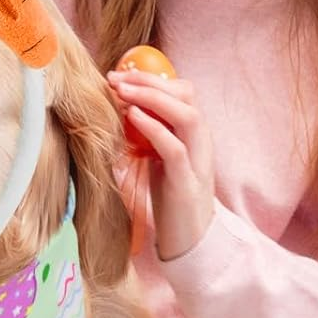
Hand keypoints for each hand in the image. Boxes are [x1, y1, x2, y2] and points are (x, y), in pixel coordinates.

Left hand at [107, 69, 214, 261]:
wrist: (191, 242)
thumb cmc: (171, 199)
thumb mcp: (160, 159)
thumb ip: (151, 134)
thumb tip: (121, 108)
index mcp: (195, 134)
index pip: (183, 91)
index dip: (152, 78)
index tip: (119, 75)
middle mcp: (201, 142)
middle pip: (186, 96)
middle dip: (150, 81)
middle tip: (116, 78)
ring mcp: (198, 162)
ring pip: (187, 116)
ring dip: (153, 99)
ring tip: (123, 92)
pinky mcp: (187, 185)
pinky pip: (176, 149)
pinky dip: (155, 128)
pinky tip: (132, 118)